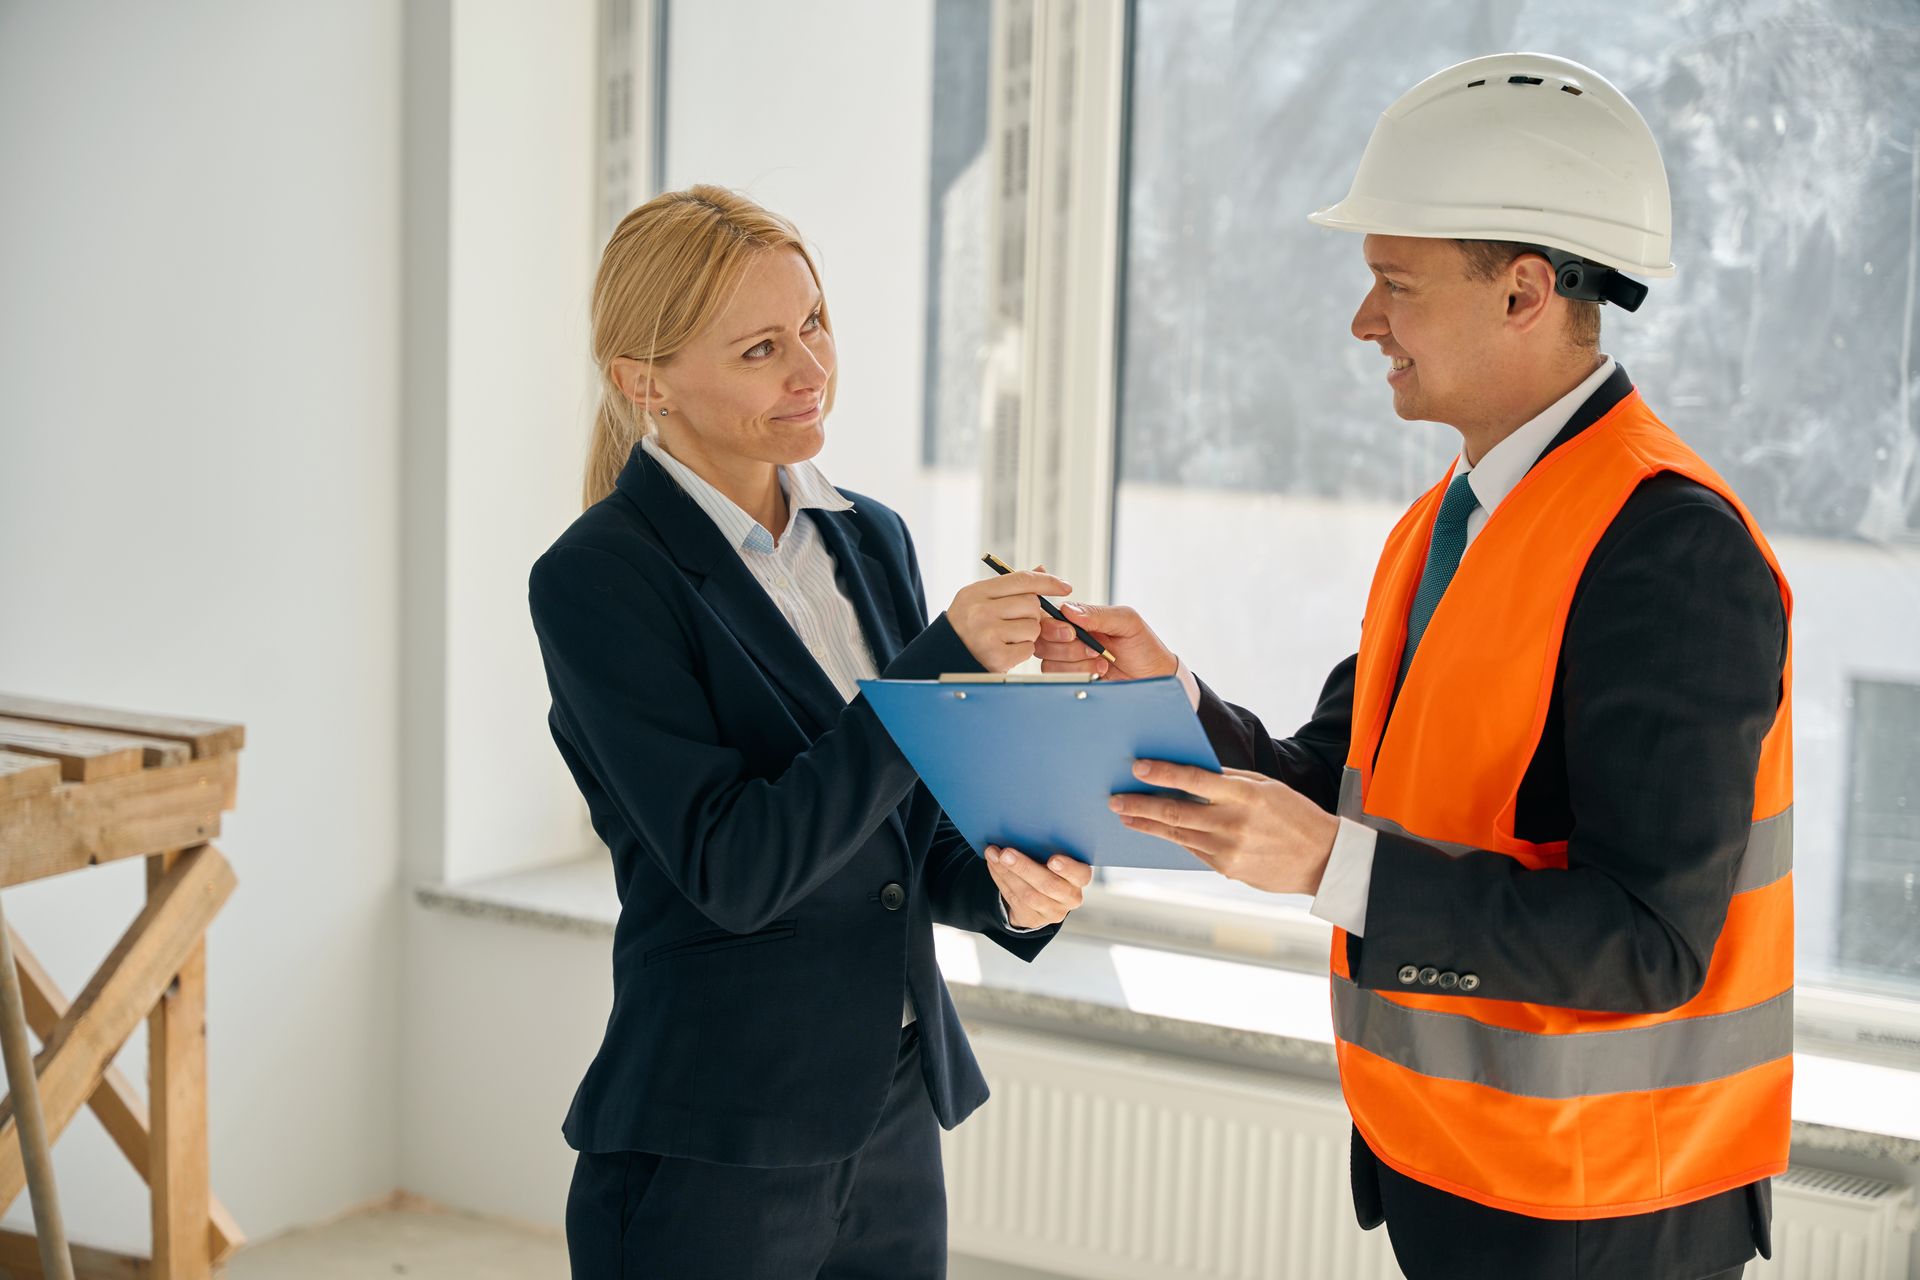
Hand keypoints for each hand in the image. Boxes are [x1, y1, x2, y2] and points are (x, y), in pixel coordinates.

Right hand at [947, 567, 1073, 672]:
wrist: (944, 657)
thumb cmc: (967, 626)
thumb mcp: (981, 599)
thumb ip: (1011, 586)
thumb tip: (1042, 569)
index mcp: (977, 592)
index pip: (1022, 580)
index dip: (1048, 582)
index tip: (1065, 586)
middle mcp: (980, 610)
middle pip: (1032, 604)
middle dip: (1032, 615)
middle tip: (1016, 622)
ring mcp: (987, 634)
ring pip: (1033, 628)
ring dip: (1028, 635)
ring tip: (1008, 638)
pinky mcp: (995, 657)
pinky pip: (1028, 649)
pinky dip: (1022, 651)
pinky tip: (1006, 650)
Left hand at [983, 845, 1091, 927]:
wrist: (1041, 893)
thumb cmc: (1047, 864)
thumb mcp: (1053, 855)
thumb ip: (1045, 847)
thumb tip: (1019, 830)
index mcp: (1080, 877)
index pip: (1080, 874)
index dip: (1067, 868)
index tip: (1053, 859)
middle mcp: (1070, 897)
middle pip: (1049, 885)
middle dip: (1025, 868)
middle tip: (1006, 853)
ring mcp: (1053, 911)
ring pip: (1029, 895)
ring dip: (1008, 873)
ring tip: (994, 856)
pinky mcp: (1034, 918)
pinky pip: (1015, 899)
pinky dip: (1001, 880)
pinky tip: (994, 865)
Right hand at [1034, 602, 1178, 680]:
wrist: (1154, 677)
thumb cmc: (1143, 646)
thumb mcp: (1126, 621)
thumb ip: (1098, 614)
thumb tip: (1068, 609)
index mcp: (1079, 619)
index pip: (1048, 618)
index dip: (1054, 627)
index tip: (1072, 633)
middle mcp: (1069, 639)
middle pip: (1042, 642)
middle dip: (1068, 648)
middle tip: (1095, 650)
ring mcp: (1069, 661)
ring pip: (1048, 663)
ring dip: (1076, 664)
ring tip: (1102, 663)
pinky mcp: (1072, 680)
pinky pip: (1057, 680)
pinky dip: (1078, 676)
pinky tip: (1098, 675)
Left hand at [1109, 760, 1338, 894]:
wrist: (1322, 859)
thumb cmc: (1294, 815)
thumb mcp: (1266, 787)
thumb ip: (1229, 780)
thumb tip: (1193, 772)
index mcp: (1244, 794)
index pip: (1194, 779)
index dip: (1162, 773)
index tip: (1137, 768)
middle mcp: (1232, 822)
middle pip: (1174, 811)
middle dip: (1140, 805)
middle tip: (1115, 800)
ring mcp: (1228, 849)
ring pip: (1177, 834)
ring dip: (1147, 824)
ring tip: (1126, 816)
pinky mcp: (1226, 868)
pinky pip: (1192, 850)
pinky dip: (1173, 839)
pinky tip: (1156, 831)